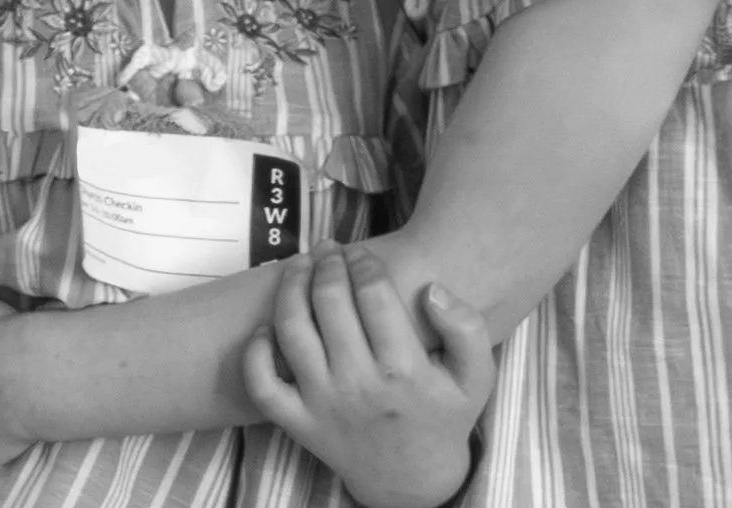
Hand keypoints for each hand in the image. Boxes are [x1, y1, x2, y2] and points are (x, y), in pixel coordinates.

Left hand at [243, 243, 492, 507]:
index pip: (373, 292)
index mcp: (403, 368)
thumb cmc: (443, 417)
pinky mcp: (299, 423)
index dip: (363, 261)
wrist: (413, 482)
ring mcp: (323, 404)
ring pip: (292, 329)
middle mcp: (358, 384)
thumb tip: (433, 290)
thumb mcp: (476, 376)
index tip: (360, 251)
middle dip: (327, 263)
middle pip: (329, 300)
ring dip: (290, 286)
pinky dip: (256, 351)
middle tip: (329, 249)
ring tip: (300, 265)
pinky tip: (268, 327)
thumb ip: (466, 328)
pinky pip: (263, 384)